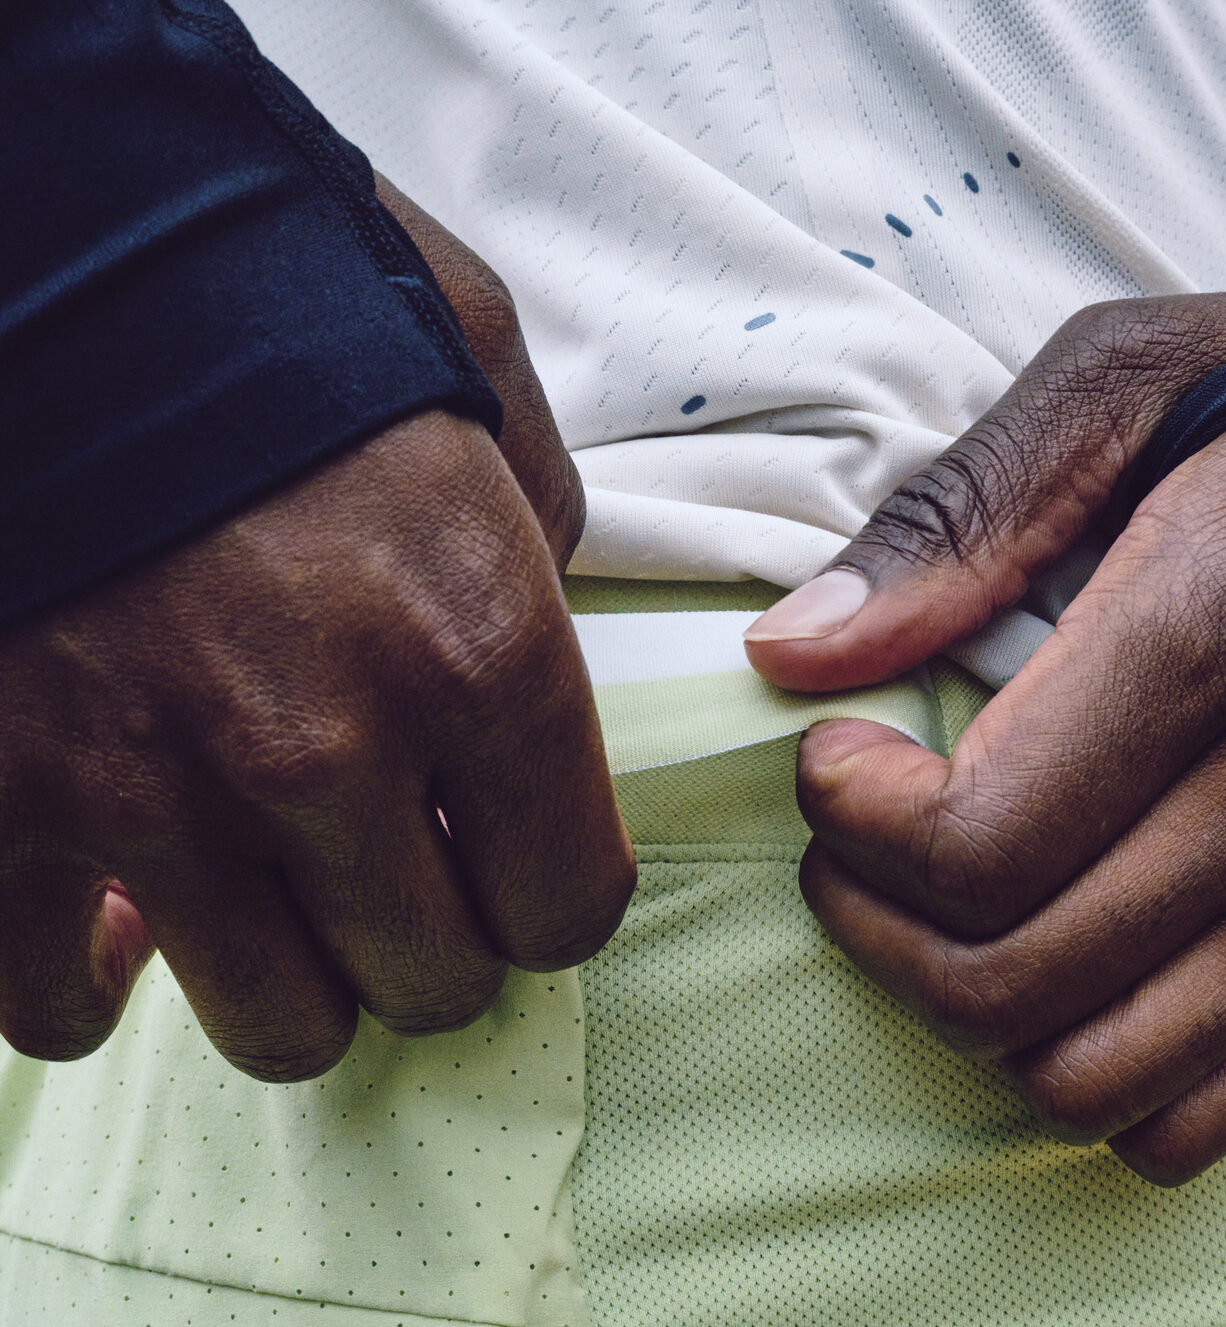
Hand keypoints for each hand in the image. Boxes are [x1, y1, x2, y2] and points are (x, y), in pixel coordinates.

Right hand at [0, 180, 633, 1080]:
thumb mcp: (470, 364)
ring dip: (296, 978)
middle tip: (403, 880)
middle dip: (434, 942)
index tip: (515, 867)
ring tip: (279, 902)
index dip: (549, 896)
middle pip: (432, 981)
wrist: (47, 219)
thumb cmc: (267, 276)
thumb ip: (535, 515)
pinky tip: (117, 920)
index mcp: (476, 644)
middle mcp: (325, 747)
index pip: (568, 899)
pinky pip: (46, 1002)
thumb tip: (536, 608)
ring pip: (277, 1024)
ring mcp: (144, 791)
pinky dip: (90, 980)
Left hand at [745, 289, 1225, 1183]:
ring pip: (1098, 1074)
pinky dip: (1093, 1076)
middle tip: (851, 847)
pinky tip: (1057, 971)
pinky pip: (1207, 1111)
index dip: (856, 822)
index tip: (834, 759)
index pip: (985, 835)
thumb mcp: (1113, 386)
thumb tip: (796, 650)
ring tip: (937, 909)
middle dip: (876, 926)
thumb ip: (954, 519)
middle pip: (1018, 975)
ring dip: (966, 1011)